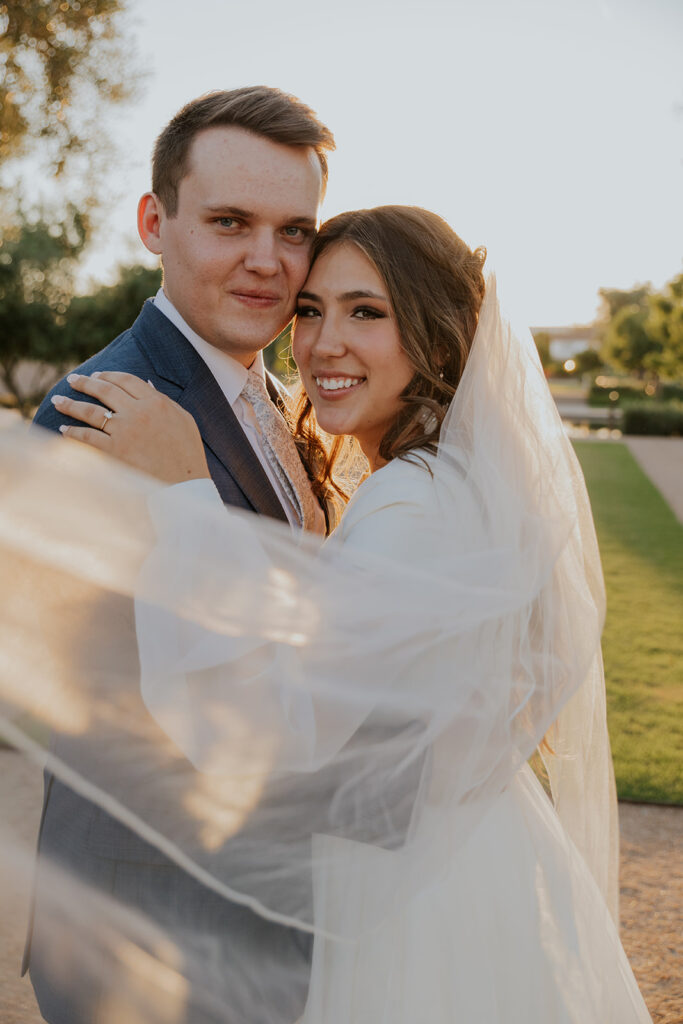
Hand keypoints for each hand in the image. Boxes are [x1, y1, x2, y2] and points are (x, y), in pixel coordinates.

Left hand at [53, 371, 210, 484]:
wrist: (184, 485)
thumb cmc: (187, 453)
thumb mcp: (183, 420)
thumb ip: (164, 400)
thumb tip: (146, 384)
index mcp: (156, 402)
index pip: (126, 380)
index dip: (108, 375)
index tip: (96, 375)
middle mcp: (138, 412)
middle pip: (104, 390)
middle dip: (84, 383)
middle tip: (71, 380)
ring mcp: (124, 431)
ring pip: (90, 411)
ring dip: (70, 404)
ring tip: (58, 401)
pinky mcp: (114, 450)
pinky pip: (87, 437)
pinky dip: (73, 432)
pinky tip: (64, 429)